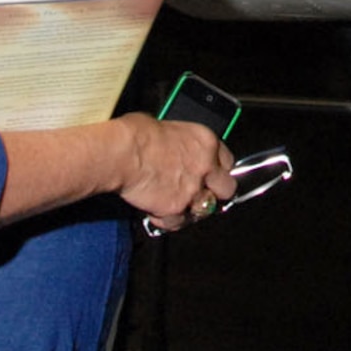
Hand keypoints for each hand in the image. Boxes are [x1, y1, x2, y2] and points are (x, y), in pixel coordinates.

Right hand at [116, 113, 236, 230]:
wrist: (122, 153)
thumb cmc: (137, 135)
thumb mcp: (168, 127)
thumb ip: (181, 143)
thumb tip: (174, 148)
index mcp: (206, 142)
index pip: (227, 162)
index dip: (217, 170)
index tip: (211, 174)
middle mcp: (205, 167)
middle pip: (226, 189)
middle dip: (215, 192)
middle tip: (199, 193)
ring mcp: (192, 190)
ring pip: (204, 210)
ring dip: (190, 209)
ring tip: (173, 203)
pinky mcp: (175, 208)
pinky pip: (178, 222)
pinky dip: (168, 220)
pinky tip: (157, 211)